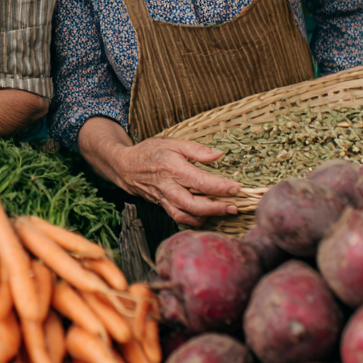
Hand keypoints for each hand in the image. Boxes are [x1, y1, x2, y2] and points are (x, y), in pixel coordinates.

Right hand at [108, 137, 241, 226]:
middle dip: (216, 208)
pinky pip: (179, 218)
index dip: (221, 187)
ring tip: (223, 212)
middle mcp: (168, 186)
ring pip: (186, 215)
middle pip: (194, 205)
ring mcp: (164, 198)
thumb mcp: (172, 143)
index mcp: (172, 168)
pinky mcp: (162, 205)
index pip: (200, 182)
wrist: (125, 166)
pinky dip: (193, 220)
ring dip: (206, 217)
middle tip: (234, 207)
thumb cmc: (150, 152)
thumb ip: (196, 149)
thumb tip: (219, 155)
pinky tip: (205, 215)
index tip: (237, 188)